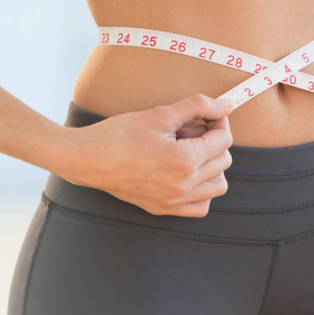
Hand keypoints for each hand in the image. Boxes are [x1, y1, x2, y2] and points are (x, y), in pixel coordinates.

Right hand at [58, 94, 235, 216]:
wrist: (86, 158)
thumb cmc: (119, 134)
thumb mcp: (161, 114)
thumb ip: (199, 106)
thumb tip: (227, 105)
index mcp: (184, 161)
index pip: (224, 140)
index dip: (218, 122)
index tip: (206, 115)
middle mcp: (183, 186)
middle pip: (224, 161)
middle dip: (213, 141)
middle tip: (188, 131)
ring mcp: (174, 201)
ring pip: (218, 185)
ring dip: (212, 166)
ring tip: (188, 152)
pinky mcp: (164, 209)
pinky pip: (201, 206)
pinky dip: (202, 190)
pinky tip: (186, 173)